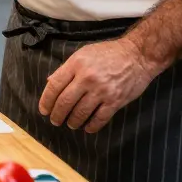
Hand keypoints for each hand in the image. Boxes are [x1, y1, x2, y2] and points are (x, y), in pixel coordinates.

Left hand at [38, 38, 156, 132]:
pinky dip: (91, 126)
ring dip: (72, 122)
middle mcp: (87, 78)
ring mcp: (102, 90)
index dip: (46, 100)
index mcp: (76, 64)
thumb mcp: (83, 54)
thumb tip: (49, 82)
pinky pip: (99, 119)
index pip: (54, 86)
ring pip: (80, 113)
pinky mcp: (115, 101)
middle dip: (57, 115)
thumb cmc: (108, 53)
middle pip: (65, 102)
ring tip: (70, 124)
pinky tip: (87, 128)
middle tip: (55, 120)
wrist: (137, 55)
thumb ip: (66, 69)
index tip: (44, 110)